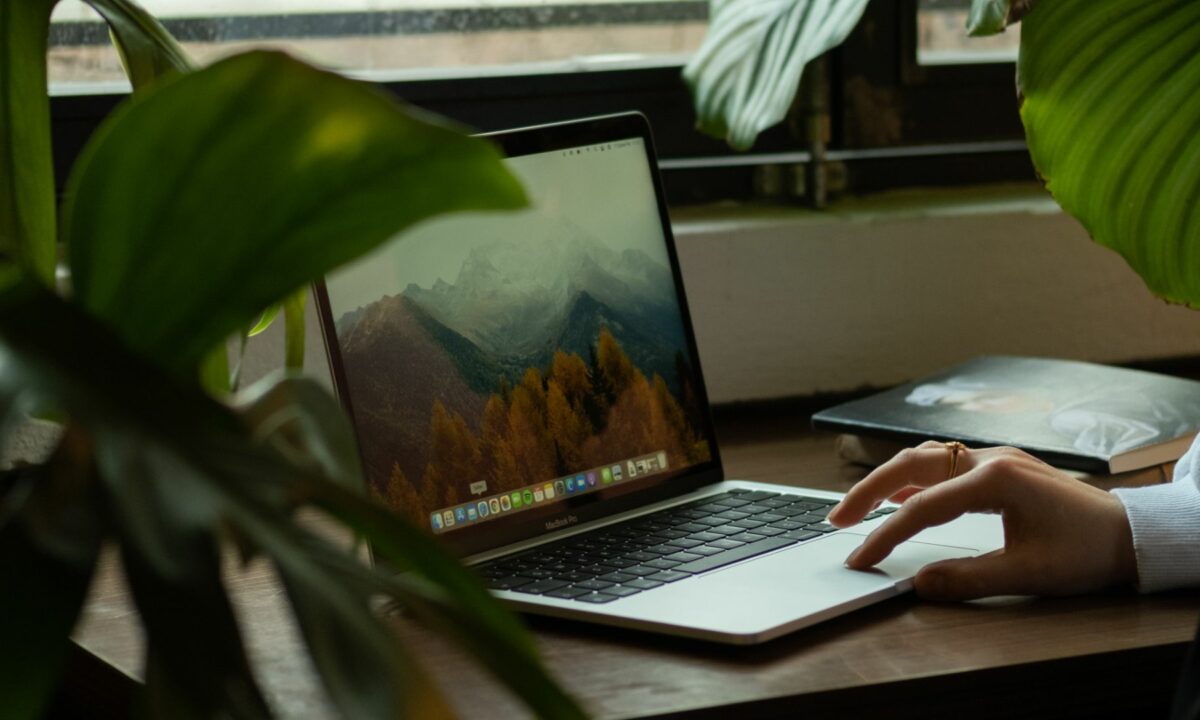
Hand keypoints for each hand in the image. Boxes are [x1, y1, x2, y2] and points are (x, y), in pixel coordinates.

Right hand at [826, 441, 1137, 600]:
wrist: (1134, 533)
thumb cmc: (1088, 551)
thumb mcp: (1028, 574)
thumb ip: (967, 579)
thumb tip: (919, 585)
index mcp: (996, 479)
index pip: (921, 506)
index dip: (885, 535)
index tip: (860, 558)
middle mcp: (991, 459)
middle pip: (912, 464)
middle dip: (868, 490)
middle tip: (837, 520)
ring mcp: (996, 459)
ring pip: (926, 457)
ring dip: (888, 479)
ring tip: (858, 507)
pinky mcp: (1002, 468)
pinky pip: (946, 463)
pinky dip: (915, 477)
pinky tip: (902, 495)